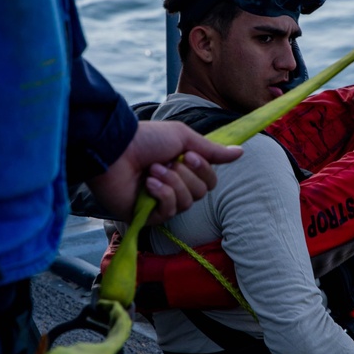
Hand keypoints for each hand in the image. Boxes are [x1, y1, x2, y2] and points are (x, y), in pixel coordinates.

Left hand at [87, 120, 241, 224]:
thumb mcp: (183, 138)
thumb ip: (211, 150)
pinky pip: (169, 211)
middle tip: (168, 162)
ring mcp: (159, 202)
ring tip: (152, 170)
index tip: (187, 155)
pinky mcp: (146, 215)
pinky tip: (147, 184)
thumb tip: (240, 152)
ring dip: (172, 183)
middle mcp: (173, 186)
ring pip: (187, 203)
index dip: (203, 169)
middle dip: (186, 176)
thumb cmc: (145, 139)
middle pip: (201, 193)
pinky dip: (162, 195)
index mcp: (182, 169)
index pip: (209, 181)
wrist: (113, 149)